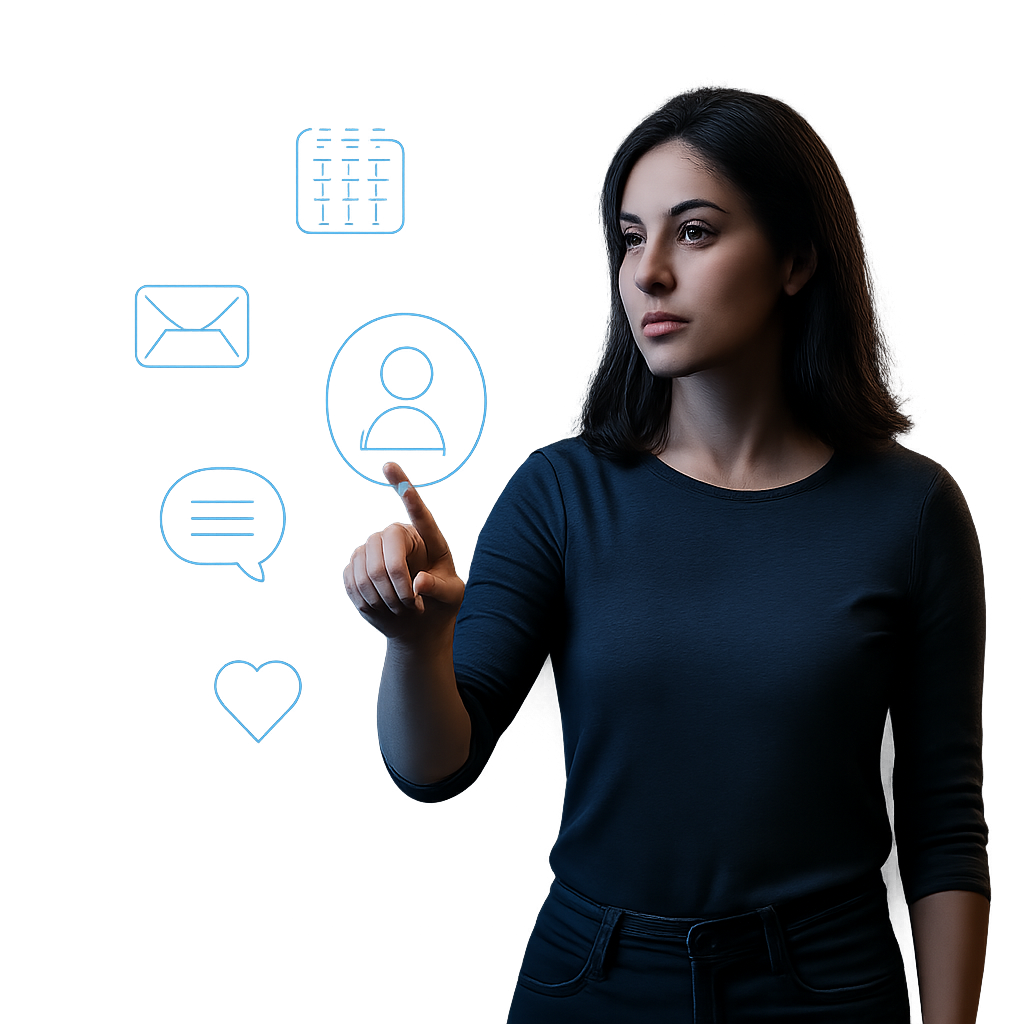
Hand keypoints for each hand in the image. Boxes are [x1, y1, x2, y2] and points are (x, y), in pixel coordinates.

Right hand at [344, 463, 464, 640]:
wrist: (418, 624)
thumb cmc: (440, 605)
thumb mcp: (451, 598)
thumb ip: (439, 589)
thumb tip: (419, 582)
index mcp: (429, 542)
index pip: (420, 515)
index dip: (407, 494)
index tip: (390, 467)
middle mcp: (401, 539)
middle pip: (385, 542)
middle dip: (395, 577)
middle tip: (408, 604)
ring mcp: (377, 550)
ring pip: (366, 562)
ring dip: (381, 593)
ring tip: (400, 609)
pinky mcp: (359, 565)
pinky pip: (352, 575)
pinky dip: (366, 597)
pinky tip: (381, 607)